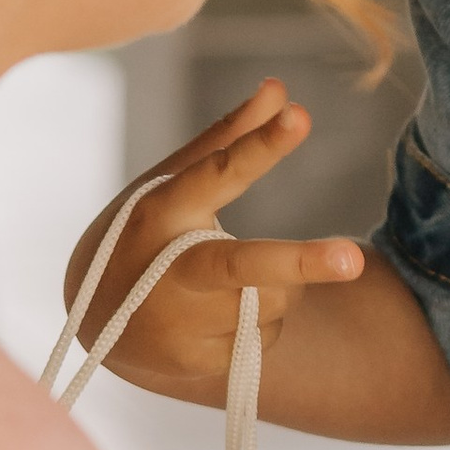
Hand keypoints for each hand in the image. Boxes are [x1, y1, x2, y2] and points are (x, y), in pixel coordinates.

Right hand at [62, 81, 367, 404]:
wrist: (95, 321)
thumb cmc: (148, 233)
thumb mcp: (173, 184)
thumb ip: (228, 139)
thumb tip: (279, 86)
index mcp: (162, 211)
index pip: (216, 173)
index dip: (259, 146)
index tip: (298, 116)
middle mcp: (167, 267)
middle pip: (243, 266)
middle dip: (300, 263)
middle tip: (354, 260)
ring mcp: (180, 321)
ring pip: (274, 298)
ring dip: (274, 287)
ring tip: (225, 283)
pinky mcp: (194, 362)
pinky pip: (264, 337)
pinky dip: (257, 323)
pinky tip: (215, 318)